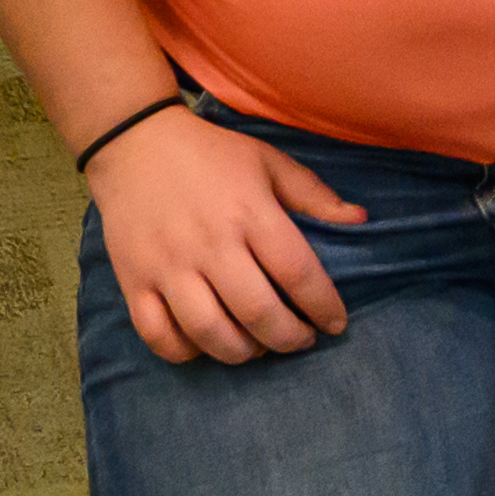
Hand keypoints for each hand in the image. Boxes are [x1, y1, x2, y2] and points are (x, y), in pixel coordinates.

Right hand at [80, 102, 361, 363]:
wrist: (134, 143)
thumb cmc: (211, 155)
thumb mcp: (268, 162)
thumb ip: (313, 195)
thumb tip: (360, 220)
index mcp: (249, 212)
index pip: (297, 272)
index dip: (324, 306)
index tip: (336, 323)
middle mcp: (210, 243)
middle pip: (258, 313)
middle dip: (289, 338)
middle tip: (300, 339)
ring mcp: (168, 266)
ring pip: (210, 333)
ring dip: (243, 352)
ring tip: (257, 345)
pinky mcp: (134, 281)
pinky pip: (159, 336)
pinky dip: (186, 352)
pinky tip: (206, 343)